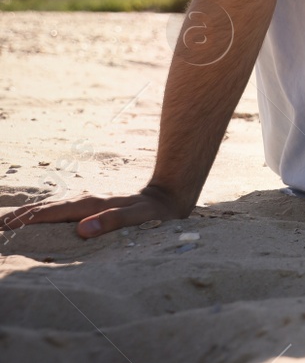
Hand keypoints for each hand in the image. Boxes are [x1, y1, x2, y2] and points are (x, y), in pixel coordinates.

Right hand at [2, 183, 190, 239]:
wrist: (167, 198)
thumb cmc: (154, 213)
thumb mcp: (138, 219)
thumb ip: (112, 222)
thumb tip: (83, 228)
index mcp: (90, 205)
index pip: (51, 213)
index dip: (26, 221)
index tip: (4, 229)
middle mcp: (84, 201)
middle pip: (44, 209)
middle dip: (18, 218)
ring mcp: (85, 202)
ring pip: (49, 208)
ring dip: (26, 216)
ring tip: (4, 225)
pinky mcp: (89, 206)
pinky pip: (58, 211)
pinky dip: (41, 215)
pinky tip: (33, 221)